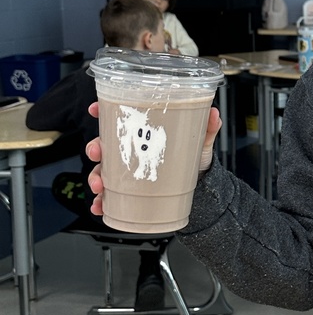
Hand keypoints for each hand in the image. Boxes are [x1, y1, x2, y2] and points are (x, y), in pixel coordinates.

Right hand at [85, 104, 221, 215]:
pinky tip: (100, 206)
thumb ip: (208, 129)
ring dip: (95, 177)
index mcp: (142, 132)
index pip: (118, 117)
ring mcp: (127, 171)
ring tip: (100, 185)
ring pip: (102, 170)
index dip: (102, 110)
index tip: (94, 109)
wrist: (200, 187)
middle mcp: (130, 150)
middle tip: (98, 152)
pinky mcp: (128, 191)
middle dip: (95, 147)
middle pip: (104, 144)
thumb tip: (215, 114)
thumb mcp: (201, 143)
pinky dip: (100, 201)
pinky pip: (109, 196)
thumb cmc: (194, 159)